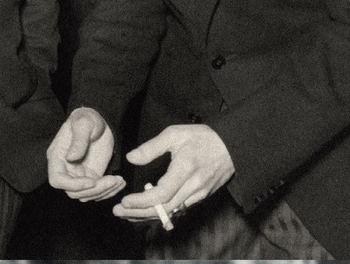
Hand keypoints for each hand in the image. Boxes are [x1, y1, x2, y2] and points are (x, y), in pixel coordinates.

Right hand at [47, 107, 124, 200]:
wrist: (99, 120)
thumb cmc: (87, 118)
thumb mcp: (83, 124)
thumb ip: (78, 140)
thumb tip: (71, 158)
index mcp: (57, 157)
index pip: (57, 180)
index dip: (73, 185)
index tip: (92, 181)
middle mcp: (65, 169)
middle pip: (74, 192)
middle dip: (93, 190)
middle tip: (111, 181)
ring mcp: (78, 175)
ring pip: (87, 195)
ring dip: (104, 192)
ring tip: (119, 180)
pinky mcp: (91, 177)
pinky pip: (98, 191)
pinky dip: (109, 190)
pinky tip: (120, 182)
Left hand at [112, 124, 233, 221]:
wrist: (232, 147)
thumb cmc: (202, 137)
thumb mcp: (174, 134)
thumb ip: (151, 147)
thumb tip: (131, 158)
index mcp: (185, 169)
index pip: (162, 194)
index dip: (142, 201)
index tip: (124, 201)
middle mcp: (193, 187)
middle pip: (164, 208)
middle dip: (139, 213)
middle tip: (118, 212)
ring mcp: (199, 195)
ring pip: (171, 212)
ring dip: (148, 215)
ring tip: (127, 214)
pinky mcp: (201, 197)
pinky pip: (178, 209)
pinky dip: (161, 212)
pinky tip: (147, 211)